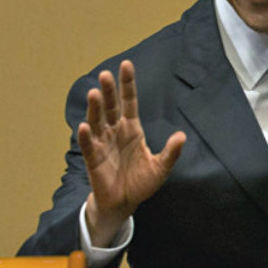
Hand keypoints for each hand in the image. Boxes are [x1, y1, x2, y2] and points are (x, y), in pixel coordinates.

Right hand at [79, 60, 183, 246]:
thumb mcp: (161, 167)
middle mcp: (115, 132)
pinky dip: (87, 136)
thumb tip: (181, 136)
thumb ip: (171, 152)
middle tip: (105, 74)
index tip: (126, 65)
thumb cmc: (141, 182)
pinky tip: (85, 126)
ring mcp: (103, 144)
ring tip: (94, 93)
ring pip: (98, 122)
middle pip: (111, 107)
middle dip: (109, 91)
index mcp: (132, 129)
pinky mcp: (94, 159)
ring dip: (95, 108)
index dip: (127, 85)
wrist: (125, 203)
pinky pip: (90, 145)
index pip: (129, 103)